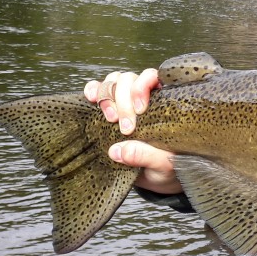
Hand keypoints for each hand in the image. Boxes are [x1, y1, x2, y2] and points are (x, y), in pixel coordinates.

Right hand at [84, 69, 181, 194]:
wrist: (155, 178)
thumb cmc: (166, 168)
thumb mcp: (163, 166)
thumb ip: (147, 156)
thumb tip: (119, 150)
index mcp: (165, 103)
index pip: (154, 77)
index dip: (142, 88)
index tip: (139, 111)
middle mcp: (145, 96)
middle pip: (130, 79)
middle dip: (123, 101)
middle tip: (125, 129)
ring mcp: (125, 100)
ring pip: (114, 81)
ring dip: (108, 97)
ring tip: (110, 119)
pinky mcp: (109, 108)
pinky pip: (98, 89)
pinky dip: (93, 89)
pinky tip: (91, 99)